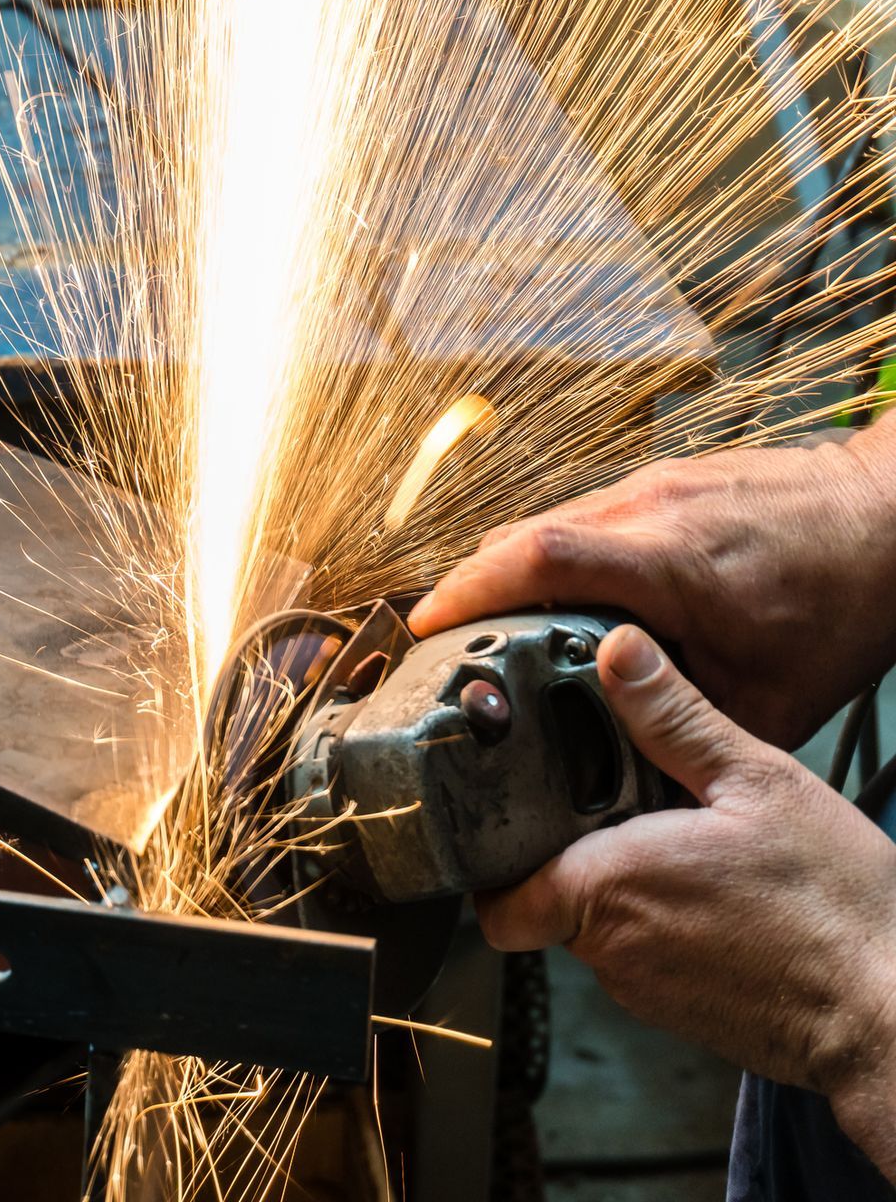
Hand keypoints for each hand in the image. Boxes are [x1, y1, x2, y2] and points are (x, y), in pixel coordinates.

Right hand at [408, 426, 895, 747]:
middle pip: (518, 537)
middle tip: (440, 646)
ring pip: (544, 522)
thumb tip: (637, 790)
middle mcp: (648, 509)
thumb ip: (691, 734)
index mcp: (668, 562)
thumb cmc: (845, 599)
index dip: (466, 591)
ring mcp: (652, 484)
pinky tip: (555, 600)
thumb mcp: (773, 698)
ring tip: (486, 629)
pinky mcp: (661, 479)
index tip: (424, 628)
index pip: (536, 559)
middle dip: (466, 590)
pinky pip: (581, 515)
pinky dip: (549, 557)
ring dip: (505, 572)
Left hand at [478, 625, 895, 1177]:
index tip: (514, 826)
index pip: (498, 900)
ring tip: (686, 849)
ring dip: (629, 891)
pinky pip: (649, 960)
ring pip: (603, 931)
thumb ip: (675, 719)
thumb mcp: (757, 783)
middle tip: (623, 812)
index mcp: (605, 887)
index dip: (496, 866)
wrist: (892, 1015)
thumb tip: (619, 652)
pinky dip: (669, 927)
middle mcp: (610, 951)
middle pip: (551, 901)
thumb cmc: (836, 907)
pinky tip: (720, 897)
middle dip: (577, 857)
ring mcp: (645, 991)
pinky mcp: (684, 1016)